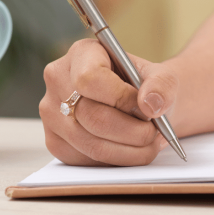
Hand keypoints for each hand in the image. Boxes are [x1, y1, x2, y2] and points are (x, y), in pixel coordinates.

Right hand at [39, 39, 179, 165]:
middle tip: (155, 132)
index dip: (121, 98)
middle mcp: (58, 80)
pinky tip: (132, 149)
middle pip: (91, 116)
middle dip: (132, 131)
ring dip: (130, 150)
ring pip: (91, 144)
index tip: (144, 108)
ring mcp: (51, 113)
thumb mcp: (162, 77)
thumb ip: (162, 85)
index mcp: (81, 54)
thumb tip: (150, 105)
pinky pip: (87, 160)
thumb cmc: (145, 87)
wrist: (137, 104)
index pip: (90, 79)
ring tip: (150, 142)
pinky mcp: (55, 141)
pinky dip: (117, 160)